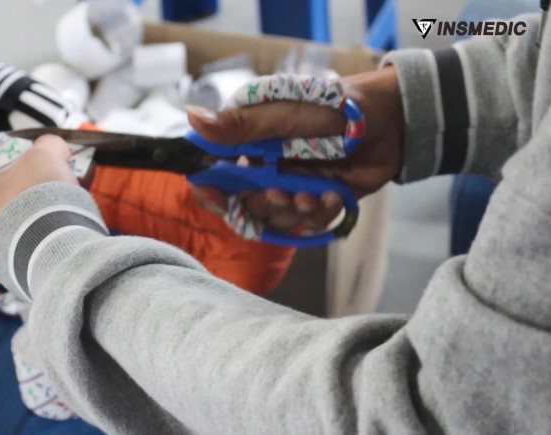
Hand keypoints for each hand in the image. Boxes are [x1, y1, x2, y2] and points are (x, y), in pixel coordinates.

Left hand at [0, 135, 77, 280]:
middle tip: (3, 179)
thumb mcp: (44, 158)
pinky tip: (33, 239)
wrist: (54, 250)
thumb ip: (47, 147)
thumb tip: (53, 147)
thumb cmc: (35, 198)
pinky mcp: (1, 270)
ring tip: (27, 212)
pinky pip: (4, 253)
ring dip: (1, 218)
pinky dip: (16, 244)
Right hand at [187, 67, 403, 233]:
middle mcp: (267, 163)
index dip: (211, 187)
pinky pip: (308, 221)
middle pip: (245, 200)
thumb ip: (241, 124)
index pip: (216, 169)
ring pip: (276, 215)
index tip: (215, 197)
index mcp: (251, 139)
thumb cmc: (336, 107)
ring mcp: (292, 182)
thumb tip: (191, 116)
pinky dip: (321, 213)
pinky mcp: (318, 197)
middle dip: (264, 203)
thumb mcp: (286, 114)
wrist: (393, 119)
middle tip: (284, 193)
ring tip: (314, 194)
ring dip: (294, 210)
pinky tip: (334, 196)